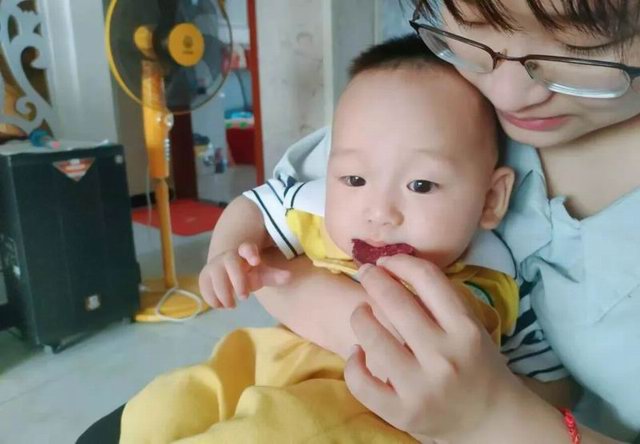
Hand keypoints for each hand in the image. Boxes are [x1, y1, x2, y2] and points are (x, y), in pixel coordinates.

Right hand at [199, 243, 290, 308]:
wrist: (228, 271)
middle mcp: (228, 256)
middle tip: (245, 297)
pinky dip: (211, 297)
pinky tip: (220, 306)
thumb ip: (274, 276)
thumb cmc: (249, 272)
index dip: (250, 252)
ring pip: (213, 274)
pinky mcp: (205, 276)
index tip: (256, 261)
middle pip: (230, 262)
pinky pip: (204, 286)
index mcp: (245, 252)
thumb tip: (288, 277)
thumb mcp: (263, 274)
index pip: (247, 247)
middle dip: (237, 279)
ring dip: (222, 292)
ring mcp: (214, 265)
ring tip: (232, 305)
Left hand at [344, 255, 524, 441]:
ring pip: (372, 338)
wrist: (492, 420)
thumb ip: (441, 302)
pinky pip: (362, 382)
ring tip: (360, 312)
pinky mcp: (402, 413)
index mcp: (465, 329)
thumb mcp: (471, 328)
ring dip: (359, 317)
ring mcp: (421, 386)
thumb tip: (396, 267)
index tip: (386, 261)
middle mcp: (444, 356)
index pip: (427, 279)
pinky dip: (353, 363)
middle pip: (395, 302)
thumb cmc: (476, 365)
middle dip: (373, 279)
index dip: (400, 262)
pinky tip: (357, 353)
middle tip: (365, 273)